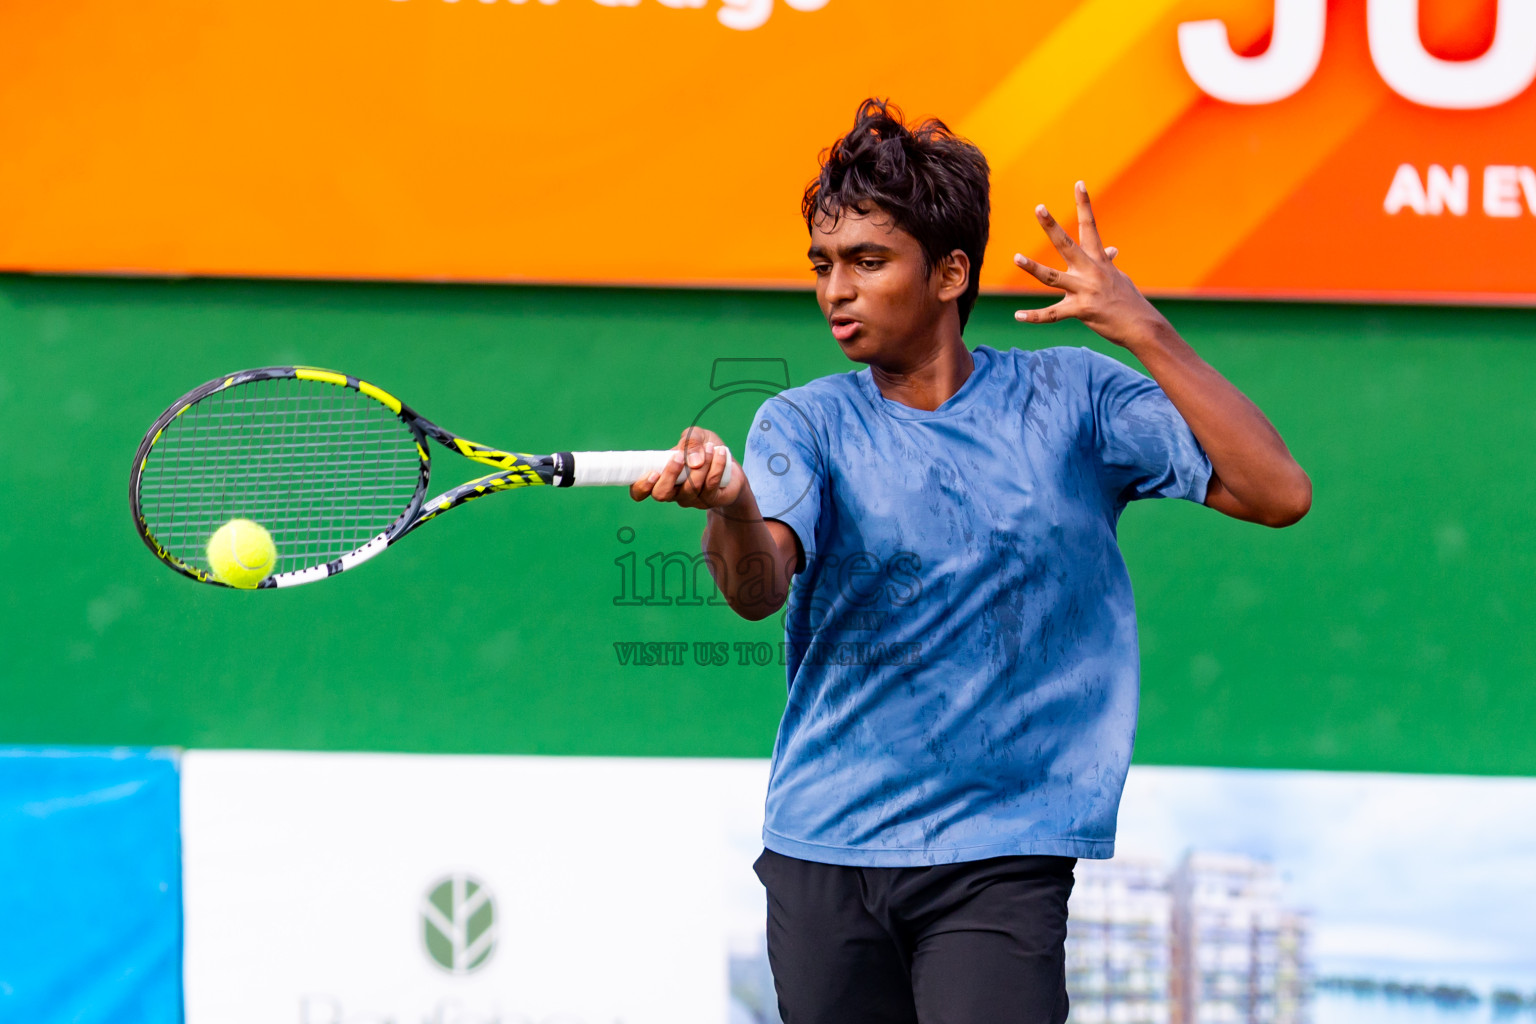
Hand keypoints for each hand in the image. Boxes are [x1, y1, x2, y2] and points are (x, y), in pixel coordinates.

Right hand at [628, 426, 743, 509]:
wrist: (729, 464)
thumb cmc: (704, 450)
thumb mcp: (696, 437)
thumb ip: (689, 440)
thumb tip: (692, 461)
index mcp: (660, 478)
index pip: (639, 492)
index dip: (641, 486)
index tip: (653, 472)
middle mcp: (673, 492)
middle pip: (661, 494)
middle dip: (670, 474)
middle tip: (680, 456)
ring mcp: (691, 499)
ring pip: (691, 487)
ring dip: (701, 464)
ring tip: (709, 447)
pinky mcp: (710, 499)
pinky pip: (711, 484)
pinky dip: (717, 465)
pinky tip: (721, 452)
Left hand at [1012, 181, 1169, 348]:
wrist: (1142, 326)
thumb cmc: (1129, 301)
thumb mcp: (1118, 277)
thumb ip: (1108, 263)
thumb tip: (1112, 249)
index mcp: (1098, 260)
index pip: (1091, 226)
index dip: (1084, 204)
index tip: (1079, 183)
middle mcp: (1090, 271)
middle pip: (1066, 244)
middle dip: (1051, 226)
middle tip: (1039, 207)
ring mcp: (1085, 290)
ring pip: (1052, 277)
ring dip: (1033, 267)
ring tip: (1016, 257)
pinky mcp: (1082, 310)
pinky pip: (1053, 314)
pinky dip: (1034, 316)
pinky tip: (1018, 316)